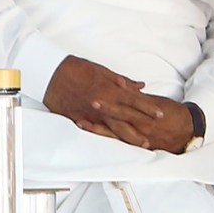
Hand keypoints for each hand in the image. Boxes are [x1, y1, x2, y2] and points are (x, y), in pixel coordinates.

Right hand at [43, 55, 167, 147]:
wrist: (52, 74)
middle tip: (156, 135)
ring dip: (130, 137)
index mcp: (110, 90)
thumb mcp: (103, 71)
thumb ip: (123, 82)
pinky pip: (97, 131)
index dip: (149, 108)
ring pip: (115, 129)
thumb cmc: (78, 69)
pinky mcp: (80, 120)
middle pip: (127, 118)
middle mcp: (103, 104)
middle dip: (143, 127)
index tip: (161, 114)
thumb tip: (140, 86)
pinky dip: (108, 137)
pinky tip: (117, 143)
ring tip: (142, 144)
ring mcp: (92, 114)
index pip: (135, 101)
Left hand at [77, 94, 194, 152]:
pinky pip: (119, 141)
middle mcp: (139, 126)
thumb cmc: (173, 114)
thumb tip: (124, 88)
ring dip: (97, 128)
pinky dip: (106, 136)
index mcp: (145, 114)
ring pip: (113, 133)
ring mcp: (138, 137)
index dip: (110, 102)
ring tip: (82, 122)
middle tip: (85, 106)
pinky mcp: (138, 145)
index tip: (96, 96)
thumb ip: (139, 97)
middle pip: (116, 119)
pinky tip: (94, 132)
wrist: (187, 130)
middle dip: (101, 113)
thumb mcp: (158, 102)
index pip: (125, 106)